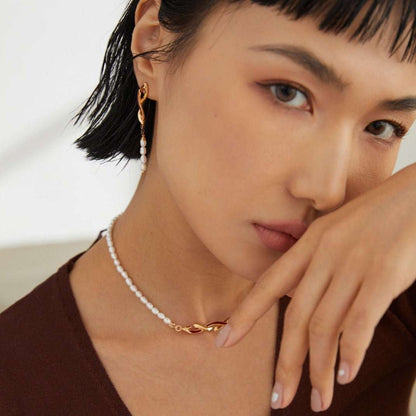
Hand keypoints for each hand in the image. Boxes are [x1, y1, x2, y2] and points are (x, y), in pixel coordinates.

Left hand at [215, 163, 415, 411]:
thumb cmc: (379, 213)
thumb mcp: (337, 231)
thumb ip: (317, 263)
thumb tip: (301, 298)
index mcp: (310, 243)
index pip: (268, 285)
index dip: (244, 315)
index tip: (224, 342)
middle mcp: (324, 254)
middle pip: (295, 317)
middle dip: (285, 362)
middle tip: (278, 398)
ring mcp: (353, 264)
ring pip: (324, 326)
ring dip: (318, 369)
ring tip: (317, 400)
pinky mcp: (383, 274)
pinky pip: (359, 320)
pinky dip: (350, 352)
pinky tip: (346, 375)